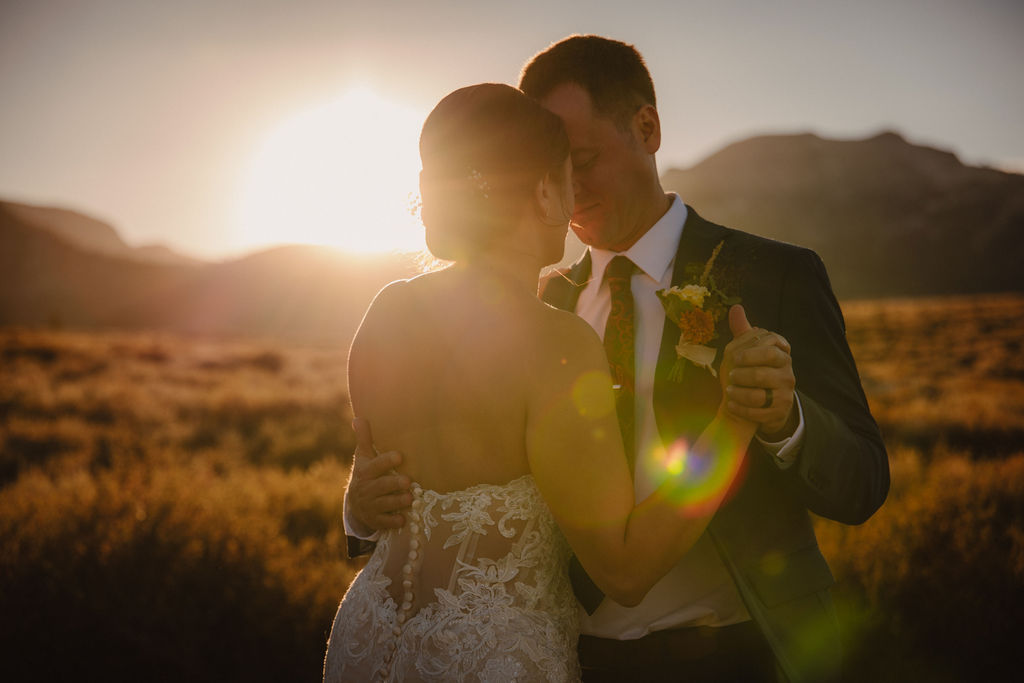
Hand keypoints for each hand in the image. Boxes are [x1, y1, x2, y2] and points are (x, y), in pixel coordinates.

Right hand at [347, 418, 411, 530]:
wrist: (355, 504)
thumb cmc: (365, 474)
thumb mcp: (363, 456)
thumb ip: (364, 438)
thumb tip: (358, 417)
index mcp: (365, 472)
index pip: (375, 465)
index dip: (386, 461)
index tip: (399, 456)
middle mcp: (367, 489)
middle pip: (381, 486)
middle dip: (394, 484)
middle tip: (408, 482)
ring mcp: (371, 505)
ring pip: (385, 504)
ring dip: (398, 502)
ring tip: (411, 499)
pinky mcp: (375, 520)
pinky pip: (384, 522)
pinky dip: (393, 521)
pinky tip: (403, 519)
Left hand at [722, 305, 796, 438]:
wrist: (762, 404)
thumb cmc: (752, 372)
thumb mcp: (748, 351)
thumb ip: (743, 332)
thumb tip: (736, 307)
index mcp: (781, 356)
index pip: (771, 348)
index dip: (750, 352)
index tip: (734, 357)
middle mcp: (787, 375)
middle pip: (764, 372)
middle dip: (744, 374)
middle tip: (731, 375)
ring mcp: (785, 395)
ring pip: (760, 395)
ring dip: (739, 392)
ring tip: (728, 390)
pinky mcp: (778, 413)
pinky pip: (758, 413)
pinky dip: (741, 409)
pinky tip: (731, 404)